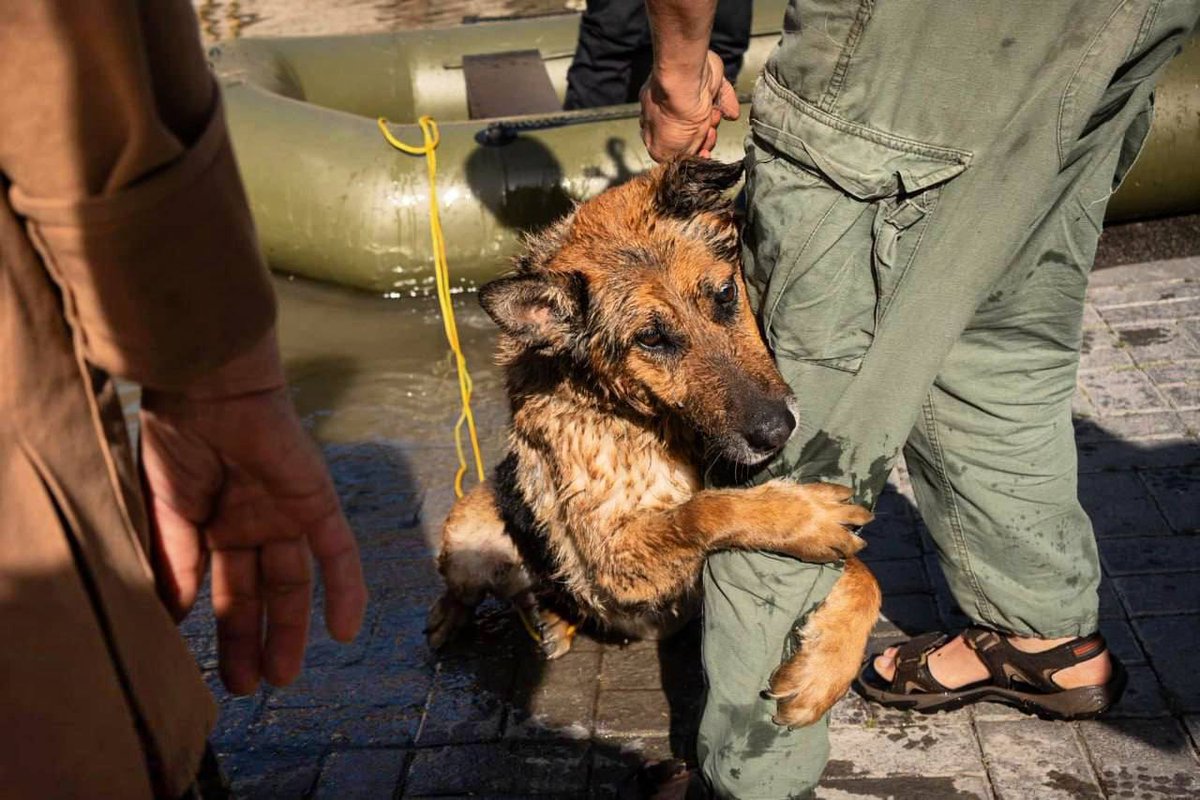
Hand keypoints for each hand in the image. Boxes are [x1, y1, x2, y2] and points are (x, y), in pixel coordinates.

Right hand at [140, 333, 366, 694]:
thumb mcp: (167, 511)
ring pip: (295, 581)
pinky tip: (346, 631)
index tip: (209, 673)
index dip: (221, 629)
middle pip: (259, 592)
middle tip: (247, 687)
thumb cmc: (180, 439)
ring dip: (294, 627)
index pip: (223, 587)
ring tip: (282, 676)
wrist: (210, 388)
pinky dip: (345, 589)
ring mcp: (287, 514)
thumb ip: (175, 561)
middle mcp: (255, 523)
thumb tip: (172, 617)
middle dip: (254, 638)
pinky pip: (338, 551)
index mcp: (216, 524)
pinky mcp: (317, 501)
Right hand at [639, 50, 739, 161]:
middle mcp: (670, 109)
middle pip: (694, 132)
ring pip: (708, 116)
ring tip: (712, 116)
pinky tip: (727, 111)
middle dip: (704, 136)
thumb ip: (672, 158)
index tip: (701, 155)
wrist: (687, 79)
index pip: (675, 145)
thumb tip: (683, 162)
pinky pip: (722, 98)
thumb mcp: (664, 150)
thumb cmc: (672, 113)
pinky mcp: (708, 82)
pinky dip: (727, 105)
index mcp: (656, 125)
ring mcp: (690, 94)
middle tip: (708, 133)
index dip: (690, 153)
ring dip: (713, 120)